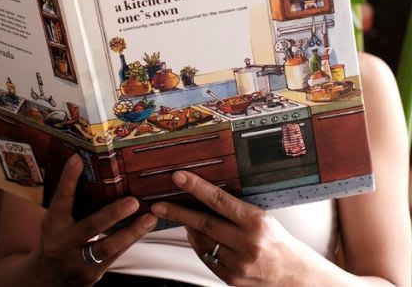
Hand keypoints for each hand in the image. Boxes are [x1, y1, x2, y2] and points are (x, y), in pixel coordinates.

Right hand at [33, 154, 156, 285]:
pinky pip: (114, 257)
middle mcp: (63, 242)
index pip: (61, 198)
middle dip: (112, 214)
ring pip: (107, 247)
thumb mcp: (55, 221)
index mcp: (53, 223)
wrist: (47, 277)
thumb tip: (85, 168)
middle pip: (90, 227)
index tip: (77, 159)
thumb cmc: (57, 239)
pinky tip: (143, 230)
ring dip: (131, 233)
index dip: (68, 179)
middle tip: (132, 201)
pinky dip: (129, 243)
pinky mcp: (91, 274)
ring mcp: (77, 261)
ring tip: (149, 218)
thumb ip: (69, 203)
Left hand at [151, 170, 308, 285]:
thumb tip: (202, 195)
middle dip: (177, 212)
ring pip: (201, 241)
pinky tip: (197, 237)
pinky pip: (205, 257)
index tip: (178, 177)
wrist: (295, 274)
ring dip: (188, 229)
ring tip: (182, 219)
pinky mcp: (231, 278)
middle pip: (204, 223)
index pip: (220, 200)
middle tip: (158, 205)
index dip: (196, 187)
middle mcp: (248, 243)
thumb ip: (234, 210)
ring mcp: (239, 263)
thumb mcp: (262, 218)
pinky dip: (198, 245)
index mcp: (257, 222)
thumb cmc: (277, 241)